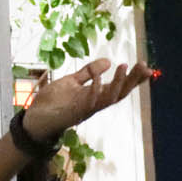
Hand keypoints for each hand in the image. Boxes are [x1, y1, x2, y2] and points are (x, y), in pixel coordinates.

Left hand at [22, 59, 150, 141]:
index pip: (119, 87)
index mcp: (95, 96)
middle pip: (119, 93)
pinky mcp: (74, 113)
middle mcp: (94, 104)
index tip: (147, 68)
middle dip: (133, 81)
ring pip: (109, 99)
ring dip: (118, 83)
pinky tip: (100, 77)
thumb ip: (88, 73)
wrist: (34, 119)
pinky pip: (89, 102)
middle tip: (144, 66)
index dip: (134, 79)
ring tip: (125, 67)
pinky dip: (96, 89)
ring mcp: (86, 109)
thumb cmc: (52, 103)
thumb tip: (108, 61)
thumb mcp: (71, 82)